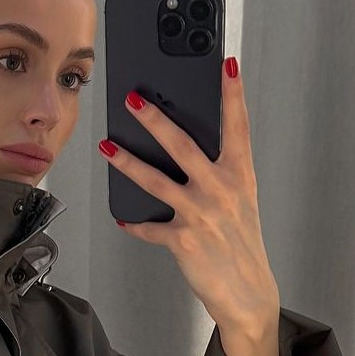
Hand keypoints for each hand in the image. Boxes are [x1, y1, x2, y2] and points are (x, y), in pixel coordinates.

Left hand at [100, 58, 279, 352]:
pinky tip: (122, 215)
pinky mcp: (183, 240)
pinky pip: (150, 226)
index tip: (227, 62)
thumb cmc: (240, 243)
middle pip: (183, 145)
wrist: (248, 293)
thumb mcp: (240, 201)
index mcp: (240, 175)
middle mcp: (221, 190)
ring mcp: (201, 214)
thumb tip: (182, 148)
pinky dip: (135, 222)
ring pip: (156, 180)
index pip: (238, 126)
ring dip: (127, 162)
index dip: (233, 93)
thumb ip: (218, 173)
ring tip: (107, 145)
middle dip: (155, 119)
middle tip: (132, 97)